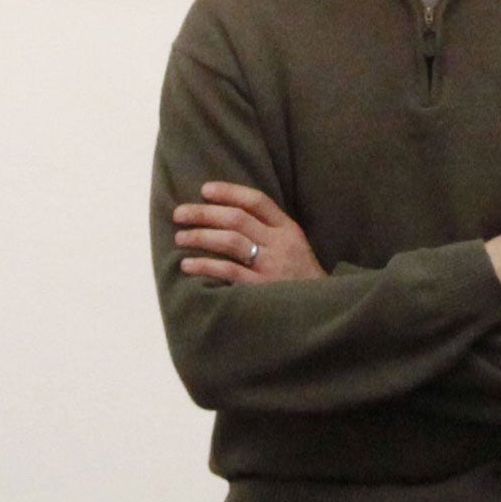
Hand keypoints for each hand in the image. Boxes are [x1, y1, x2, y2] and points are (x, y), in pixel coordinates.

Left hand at [173, 182, 325, 286]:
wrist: (321, 312)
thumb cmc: (301, 278)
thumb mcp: (294, 247)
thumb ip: (270, 230)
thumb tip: (226, 215)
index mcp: (288, 229)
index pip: (257, 201)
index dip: (229, 192)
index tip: (205, 190)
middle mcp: (279, 244)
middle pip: (237, 219)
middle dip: (205, 213)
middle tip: (179, 213)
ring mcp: (270, 266)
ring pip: (231, 241)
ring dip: (201, 236)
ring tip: (180, 236)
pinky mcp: (260, 289)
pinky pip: (229, 271)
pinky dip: (206, 265)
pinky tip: (188, 265)